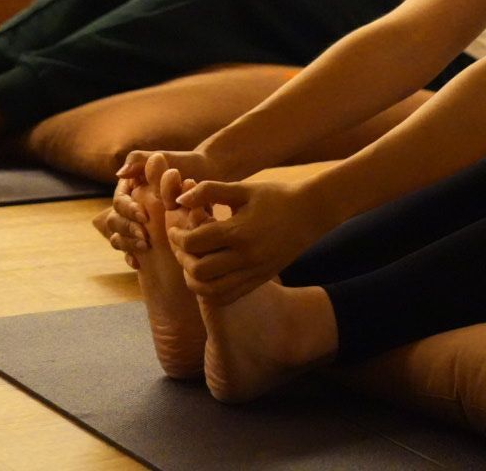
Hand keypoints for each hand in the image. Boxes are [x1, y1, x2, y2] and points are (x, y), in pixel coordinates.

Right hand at [101, 151, 216, 269]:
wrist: (209, 176)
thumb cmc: (187, 164)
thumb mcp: (165, 159)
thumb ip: (140, 160)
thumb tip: (119, 174)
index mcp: (131, 187)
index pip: (119, 201)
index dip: (127, 209)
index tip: (143, 215)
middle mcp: (131, 205)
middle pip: (115, 220)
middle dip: (127, 228)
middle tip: (144, 236)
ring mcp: (136, 223)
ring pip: (118, 236)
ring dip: (127, 243)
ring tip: (145, 246)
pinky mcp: (145, 238)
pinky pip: (128, 251)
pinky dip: (130, 256)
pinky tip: (138, 262)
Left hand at [168, 178, 325, 304]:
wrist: (310, 213)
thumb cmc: (275, 196)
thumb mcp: (243, 188)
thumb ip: (209, 191)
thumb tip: (179, 200)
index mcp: (240, 231)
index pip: (195, 242)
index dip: (177, 236)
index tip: (174, 228)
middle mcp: (246, 256)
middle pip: (199, 270)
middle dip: (182, 258)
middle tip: (180, 245)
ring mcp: (254, 272)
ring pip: (211, 291)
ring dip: (193, 279)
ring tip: (191, 262)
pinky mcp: (259, 280)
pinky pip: (227, 296)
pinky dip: (210, 291)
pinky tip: (207, 274)